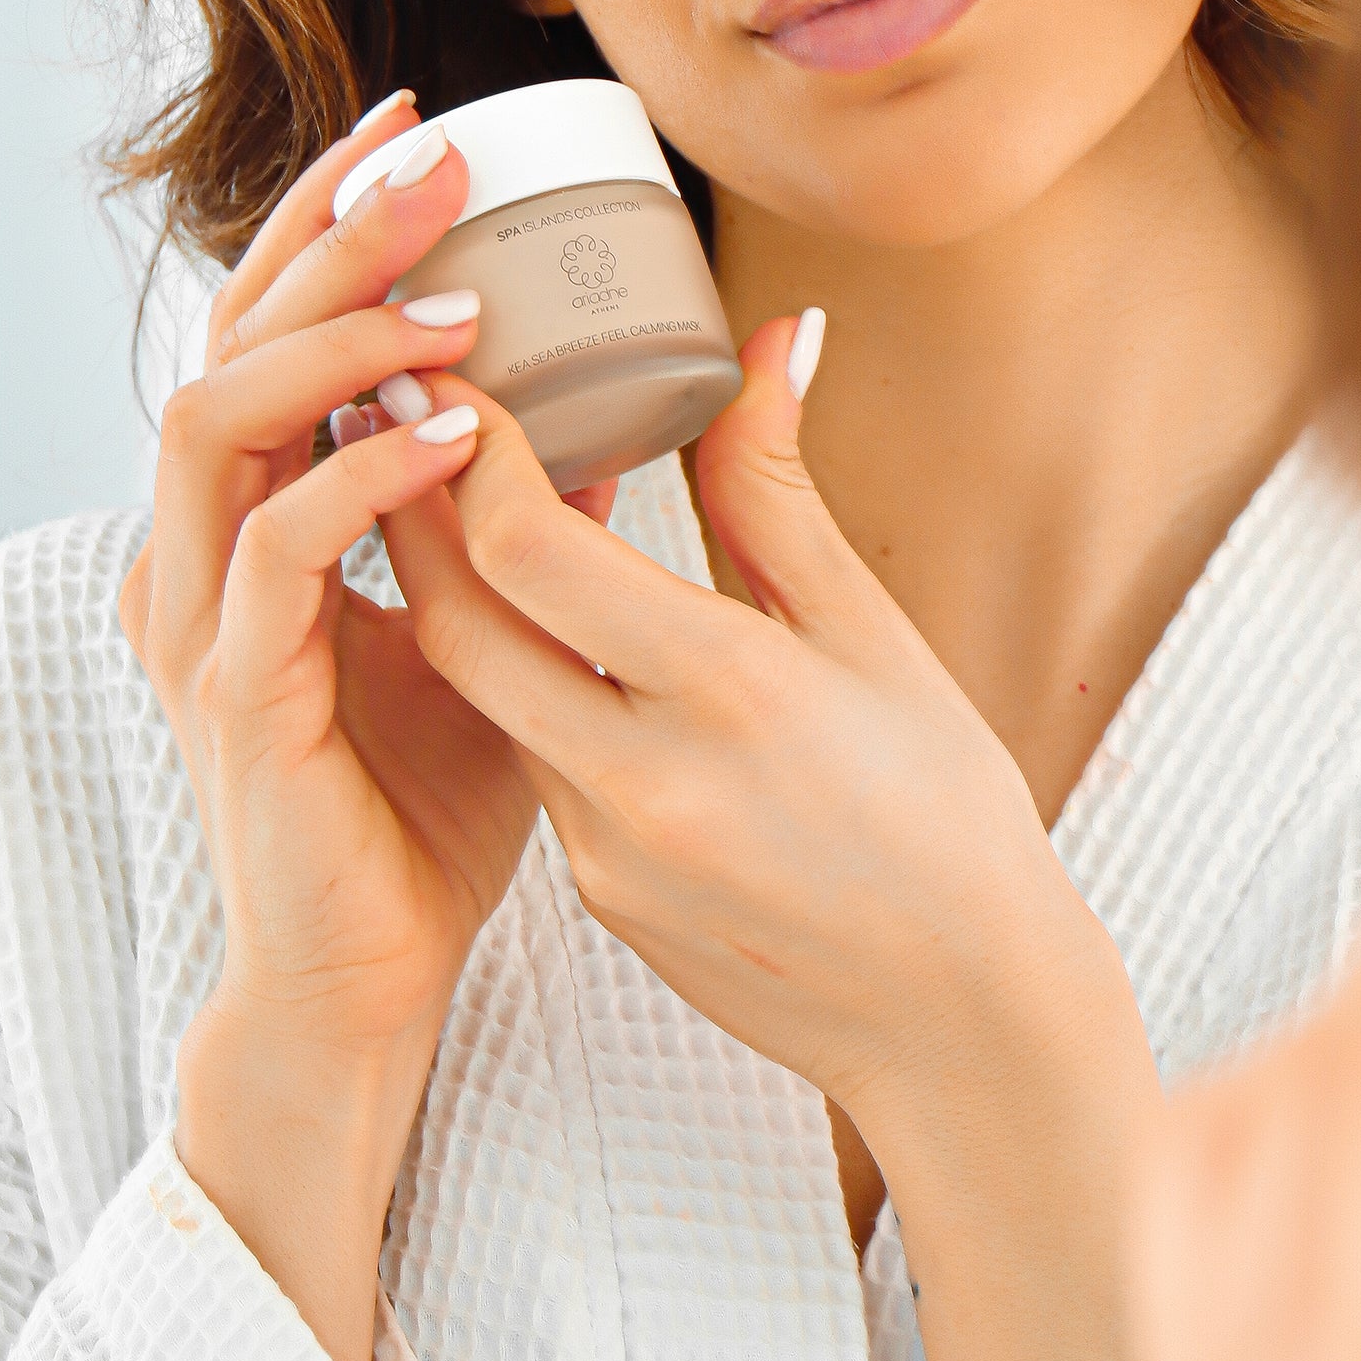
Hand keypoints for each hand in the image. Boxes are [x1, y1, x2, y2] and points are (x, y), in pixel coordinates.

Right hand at [117, 103, 533, 1360]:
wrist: (364, 978)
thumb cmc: (424, 811)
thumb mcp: (499, 633)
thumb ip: (533, 527)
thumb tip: (631, 418)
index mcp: (259, 514)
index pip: (276, 323)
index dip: (336, 221)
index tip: (429, 132)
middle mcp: (207, 545)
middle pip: (229, 333)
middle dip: (329, 235)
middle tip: (435, 158)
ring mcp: (205, 615)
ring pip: (217, 416)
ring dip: (333, 339)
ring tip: (452, 290)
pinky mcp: (236, 696)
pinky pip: (274, 554)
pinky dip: (356, 480)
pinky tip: (452, 438)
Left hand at [391, 319, 1164, 1360]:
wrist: (963, 1023)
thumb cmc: (947, 819)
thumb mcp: (875, 639)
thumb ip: (780, 493)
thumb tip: (769, 337)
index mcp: (729, 694)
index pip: (528, 550)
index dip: (470, 448)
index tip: (451, 366)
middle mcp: (645, 780)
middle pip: (460, 621)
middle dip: (412, 507)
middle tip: (397, 411)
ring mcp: (605, 851)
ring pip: (485, 693)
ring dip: (451, 592)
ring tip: (448, 494)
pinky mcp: (594, 895)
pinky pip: (531, 761)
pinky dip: (520, 681)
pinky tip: (543, 629)